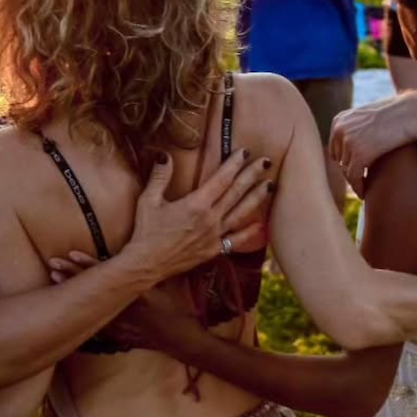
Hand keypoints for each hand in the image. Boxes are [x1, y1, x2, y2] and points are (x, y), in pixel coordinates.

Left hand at [48, 251, 182, 349]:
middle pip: (92, 287)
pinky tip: (64, 312)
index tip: (71, 253)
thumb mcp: (167, 284)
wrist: (180, 338)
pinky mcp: (116, 335)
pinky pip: (94, 326)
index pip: (106, 273)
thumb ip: (155, 268)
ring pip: (88, 305)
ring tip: (54, 279)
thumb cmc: (176, 308)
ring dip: (71, 293)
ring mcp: (117, 322)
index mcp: (135, 290)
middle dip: (71, 275)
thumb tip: (148, 246)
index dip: (87, 263)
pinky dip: (80, 317)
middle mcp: (123, 305)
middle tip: (52, 264)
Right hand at [121, 149, 274, 281]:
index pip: (221, 179)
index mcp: (196, 205)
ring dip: (257, 198)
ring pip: (241, 213)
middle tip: (265, 162)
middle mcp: (210, 219)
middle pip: (236, 193)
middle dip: (252, 175)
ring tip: (270, 185)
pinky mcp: (214, 250)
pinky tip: (262, 224)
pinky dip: (250, 232)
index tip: (245, 152)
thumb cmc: (146, 231)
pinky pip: (236, 239)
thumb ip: (160, 176)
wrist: (146, 264)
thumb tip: (164, 154)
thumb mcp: (149, 200)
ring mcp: (214, 236)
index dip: (234, 164)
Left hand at [331, 93, 416, 196]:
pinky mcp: (360, 154)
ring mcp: (348, 141)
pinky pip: (353, 177)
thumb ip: (357, 130)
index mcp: (339, 121)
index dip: (346, 161)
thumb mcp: (369, 118)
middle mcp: (340, 129)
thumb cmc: (397, 114)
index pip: (335, 149)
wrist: (412, 111)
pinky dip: (358, 187)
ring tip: (365, 188)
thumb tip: (354, 147)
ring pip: (346, 170)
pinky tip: (365, 193)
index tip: (356, 171)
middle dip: (351, 169)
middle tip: (362, 181)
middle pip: (339, 160)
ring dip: (355, 180)